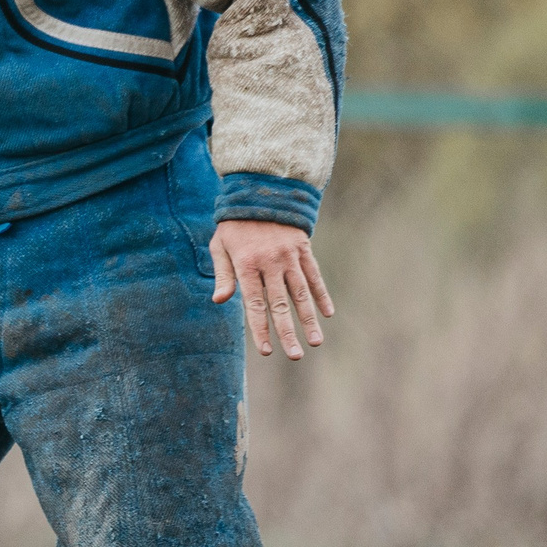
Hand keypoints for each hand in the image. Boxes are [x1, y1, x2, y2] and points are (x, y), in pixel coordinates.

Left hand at [210, 220, 333, 360]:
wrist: (260, 192)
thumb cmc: (234, 225)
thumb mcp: (220, 246)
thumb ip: (222, 274)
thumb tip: (219, 301)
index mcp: (247, 264)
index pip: (254, 304)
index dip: (260, 328)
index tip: (266, 350)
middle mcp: (270, 263)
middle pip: (280, 304)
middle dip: (287, 332)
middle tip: (294, 355)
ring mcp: (289, 256)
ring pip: (301, 294)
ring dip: (309, 319)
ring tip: (315, 342)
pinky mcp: (303, 249)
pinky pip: (314, 276)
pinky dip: (321, 295)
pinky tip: (327, 314)